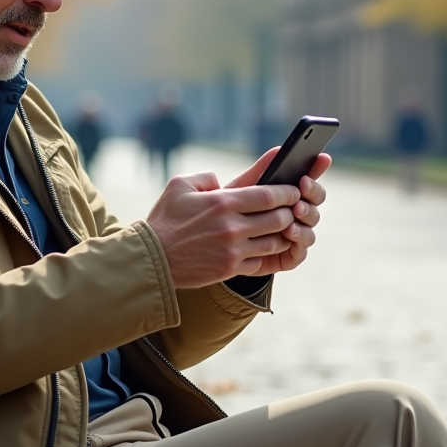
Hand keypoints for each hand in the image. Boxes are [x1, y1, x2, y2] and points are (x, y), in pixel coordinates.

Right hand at [145, 149, 329, 288]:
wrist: (152, 259)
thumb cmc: (164, 220)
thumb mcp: (179, 186)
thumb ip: (206, 177)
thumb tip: (222, 180)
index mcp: (222, 202)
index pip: (268, 195)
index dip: (287, 192)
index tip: (293, 190)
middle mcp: (232, 226)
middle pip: (279, 218)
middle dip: (291, 212)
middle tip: (294, 208)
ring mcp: (233, 250)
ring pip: (274, 242)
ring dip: (284, 234)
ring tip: (285, 228)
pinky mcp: (230, 268)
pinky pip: (261, 261)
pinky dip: (268, 254)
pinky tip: (268, 247)